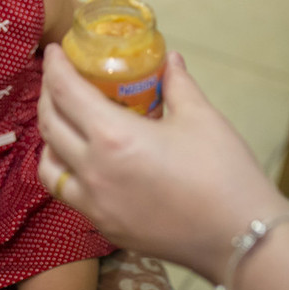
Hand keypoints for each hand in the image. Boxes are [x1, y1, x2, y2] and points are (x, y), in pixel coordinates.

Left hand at [37, 47, 288, 283]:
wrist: (240, 238)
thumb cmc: (223, 172)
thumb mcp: (201, 116)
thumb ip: (177, 83)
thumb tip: (169, 59)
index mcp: (113, 137)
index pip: (65, 93)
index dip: (54, 67)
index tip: (53, 51)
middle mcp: (93, 172)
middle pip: (50, 126)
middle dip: (48, 96)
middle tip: (58, 79)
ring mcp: (95, 205)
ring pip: (49, 167)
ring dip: (49, 139)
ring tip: (66, 122)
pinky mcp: (106, 227)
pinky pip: (69, 194)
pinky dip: (66, 170)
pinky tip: (86, 160)